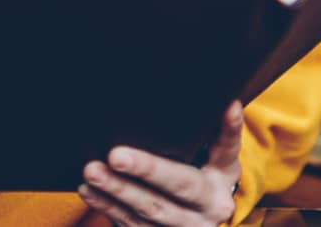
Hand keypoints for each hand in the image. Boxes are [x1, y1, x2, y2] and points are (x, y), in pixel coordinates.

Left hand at [79, 101, 243, 226]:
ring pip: (138, 220)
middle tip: (94, 166)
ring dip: (109, 198)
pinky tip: (89, 192)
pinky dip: (107, 209)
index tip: (118, 154)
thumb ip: (228, 134)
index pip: (181, 183)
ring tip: (89, 175)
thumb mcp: (226, 159)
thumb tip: (231, 105)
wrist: (214, 215)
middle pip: (155, 206)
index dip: (150, 170)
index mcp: (214, 198)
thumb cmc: (216, 176)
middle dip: (122, 187)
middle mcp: (196, 222)